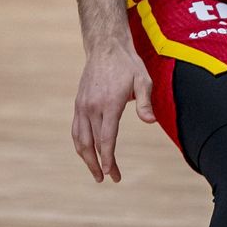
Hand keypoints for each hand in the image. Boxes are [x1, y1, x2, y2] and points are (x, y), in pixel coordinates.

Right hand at [71, 42, 154, 182]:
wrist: (105, 47)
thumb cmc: (128, 65)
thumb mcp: (143, 80)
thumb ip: (145, 102)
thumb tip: (150, 122)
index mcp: (109, 104)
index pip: (106, 139)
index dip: (108, 159)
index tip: (111, 173)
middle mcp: (91, 107)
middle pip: (92, 144)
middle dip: (99, 164)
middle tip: (108, 179)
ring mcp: (82, 106)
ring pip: (80, 139)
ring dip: (86, 158)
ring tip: (96, 173)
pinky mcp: (78, 104)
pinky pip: (76, 130)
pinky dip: (80, 145)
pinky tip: (87, 153)